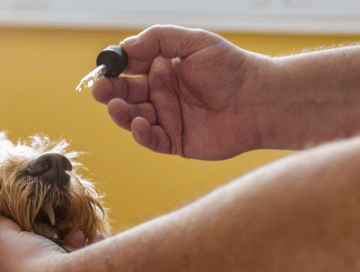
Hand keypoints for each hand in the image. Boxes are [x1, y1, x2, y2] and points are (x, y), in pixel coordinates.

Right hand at [92, 25, 270, 159]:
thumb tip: (124, 48)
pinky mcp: (175, 142)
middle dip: (109, 93)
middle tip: (100, 91)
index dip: (113, 70)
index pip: (128, 70)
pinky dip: (142, 134)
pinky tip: (140, 124)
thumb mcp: (193, 41)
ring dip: (122, 114)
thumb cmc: (231, 67)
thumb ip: (156, 40)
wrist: (259, 100)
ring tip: (118, 108)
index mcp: (162, 69)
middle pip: (125, 95)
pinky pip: (152, 140)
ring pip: (134, 118)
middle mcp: (161, 95)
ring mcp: (167, 119)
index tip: (102, 69)